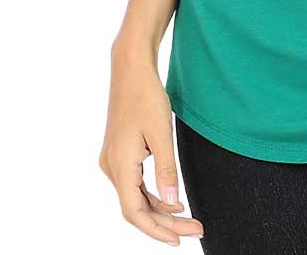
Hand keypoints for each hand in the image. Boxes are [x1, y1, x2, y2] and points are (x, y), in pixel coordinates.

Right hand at [98, 41, 205, 244]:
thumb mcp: (162, 133)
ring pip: (135, 197)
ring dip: (160, 210)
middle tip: (195, 228)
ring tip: (189, 217)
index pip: (134, 212)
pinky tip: (173, 199)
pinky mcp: (119, 153)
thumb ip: (167, 171)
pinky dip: (152, 194)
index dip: (156, 230)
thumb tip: (173, 204)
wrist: (131, 68)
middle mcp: (111, 166)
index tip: (179, 240)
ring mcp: (113, 160)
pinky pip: (134, 184)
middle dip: (165, 222)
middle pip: (136, 208)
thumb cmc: (146, 95)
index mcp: (119, 164)